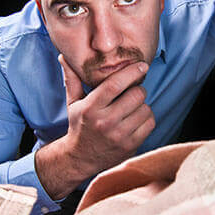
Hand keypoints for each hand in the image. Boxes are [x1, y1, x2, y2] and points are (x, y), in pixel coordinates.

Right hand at [35, 54, 155, 198]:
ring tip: (131, 108)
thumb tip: (63, 56)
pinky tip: (135, 119)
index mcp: (91, 108)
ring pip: (145, 108)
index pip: (115, 84)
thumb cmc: (79, 126)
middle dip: (137, 89)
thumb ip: (72, 79)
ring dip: (142, 105)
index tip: (141, 65)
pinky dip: (146, 118)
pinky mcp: (130, 145)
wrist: (80, 159)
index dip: (131, 72)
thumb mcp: (73, 103)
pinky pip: (150, 123)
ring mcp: (119, 136)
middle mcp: (105, 122)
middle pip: (136, 95)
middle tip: (131, 92)